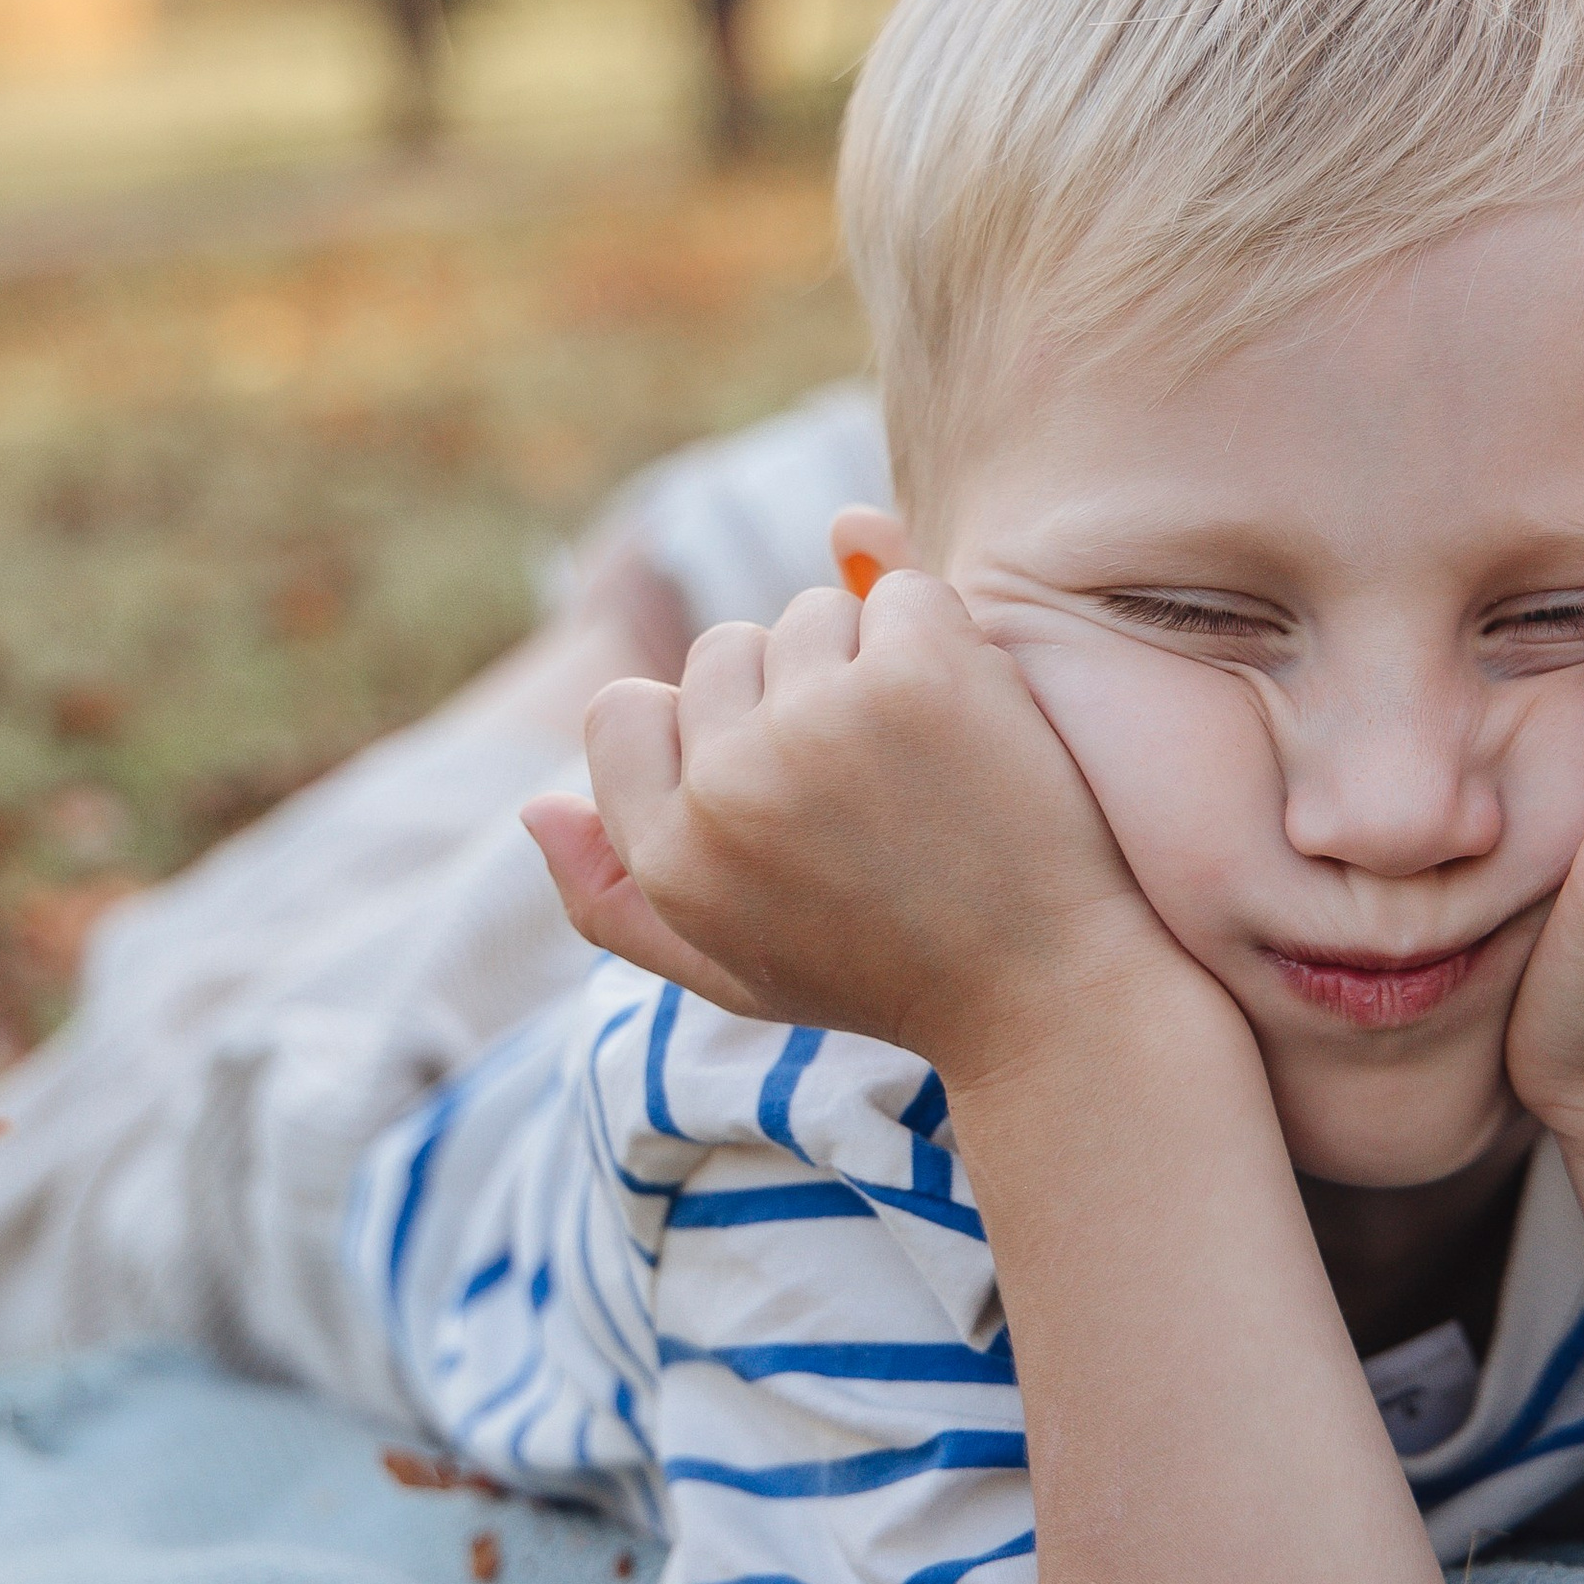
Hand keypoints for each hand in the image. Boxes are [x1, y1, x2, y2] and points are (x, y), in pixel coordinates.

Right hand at [523, 571, 1192, 1083]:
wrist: (1049, 992)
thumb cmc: (889, 978)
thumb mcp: (733, 969)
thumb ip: (617, 901)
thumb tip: (534, 806)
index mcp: (669, 857)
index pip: (623, 714)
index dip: (709, 732)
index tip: (790, 782)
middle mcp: (728, 787)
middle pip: (723, 652)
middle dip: (793, 692)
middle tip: (875, 784)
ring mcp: (821, 723)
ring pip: (811, 613)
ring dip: (868, 659)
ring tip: (924, 761)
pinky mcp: (916, 675)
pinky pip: (898, 590)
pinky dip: (939, 635)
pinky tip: (971, 718)